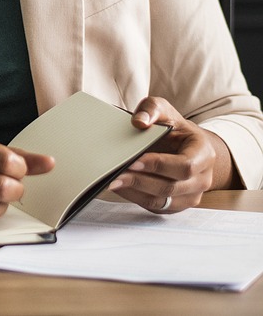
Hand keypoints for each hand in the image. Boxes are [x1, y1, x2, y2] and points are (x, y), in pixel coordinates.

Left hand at [108, 96, 233, 213]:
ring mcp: (191, 195)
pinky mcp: (176, 205)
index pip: (185, 166)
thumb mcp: (164, 111)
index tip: (134, 161)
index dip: (159, 165)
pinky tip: (119, 187)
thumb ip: (152, 109)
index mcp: (204, 154)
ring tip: (112, 182)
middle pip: (172, 188)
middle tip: (115, 174)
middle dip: (141, 181)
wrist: (185, 147)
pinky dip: (135, 198)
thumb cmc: (174, 128)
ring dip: (135, 192)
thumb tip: (139, 121)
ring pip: (162, 201)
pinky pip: (155, 207)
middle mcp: (202, 179)